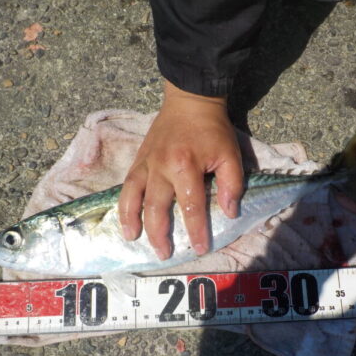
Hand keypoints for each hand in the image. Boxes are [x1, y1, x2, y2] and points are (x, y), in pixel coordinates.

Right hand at [118, 80, 242, 259]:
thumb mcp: (230, 154)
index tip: (200, 248)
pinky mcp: (138, 160)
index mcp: (186, 166)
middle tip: (165, 254)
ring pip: (133, 197)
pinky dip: (123, 204)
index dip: (196, 230)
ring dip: (132, 220)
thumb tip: (228, 212)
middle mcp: (161, 167)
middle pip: (157, 207)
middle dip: (160, 234)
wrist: (190, 101)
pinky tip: (124, 220)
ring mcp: (146, 164)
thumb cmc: (213, 130)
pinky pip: (127, 186)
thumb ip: (231, 185)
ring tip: (133, 239)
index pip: (191, 206)